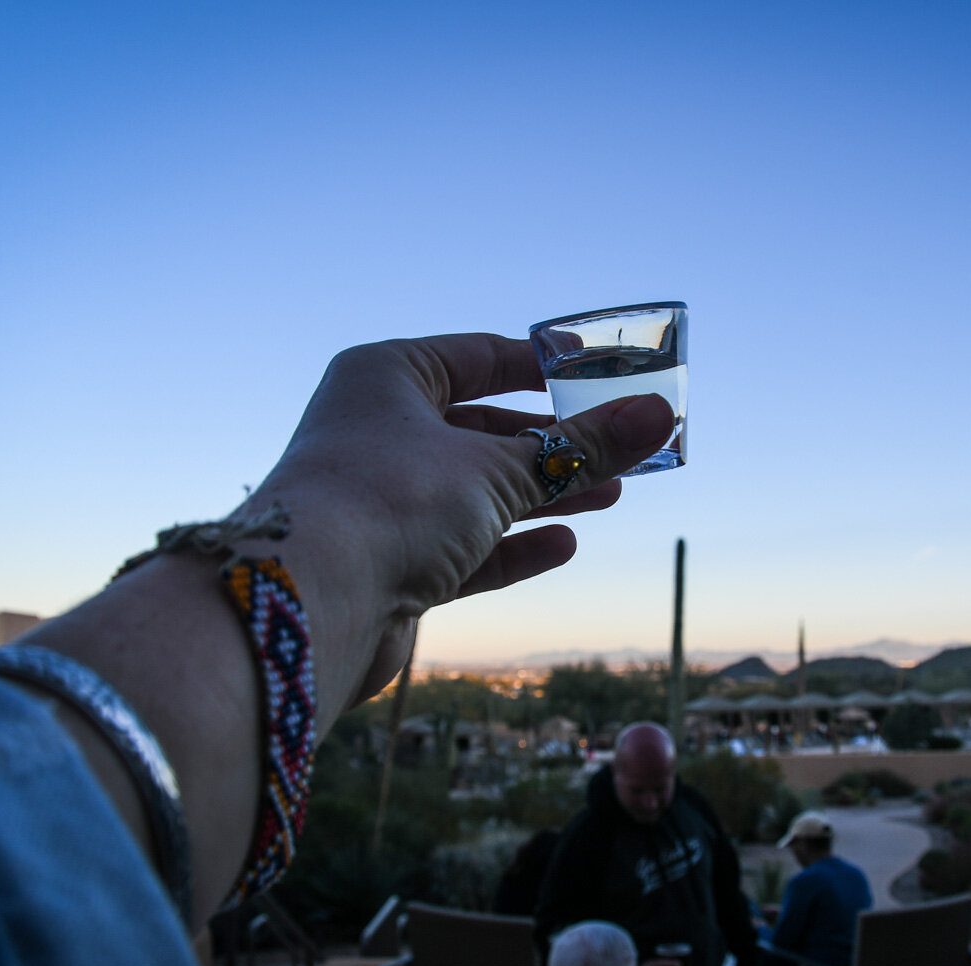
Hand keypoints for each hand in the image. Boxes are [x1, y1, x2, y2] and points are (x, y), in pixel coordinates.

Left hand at [238, 333, 676, 713]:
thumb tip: (661, 415)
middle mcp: (376, 433)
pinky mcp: (388, 563)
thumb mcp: (501, 467)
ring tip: (613, 493)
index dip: (543, 366)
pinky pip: (461, 547)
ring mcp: (381, 501)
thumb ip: (584, 447)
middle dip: (553, 441)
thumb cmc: (393, 502)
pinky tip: (564, 543)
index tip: (601, 372)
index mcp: (386, 378)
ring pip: (476, 490)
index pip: (478, 356)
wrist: (310, 604)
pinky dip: (511, 545)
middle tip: (619, 443)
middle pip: (482, 427)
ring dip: (542, 493)